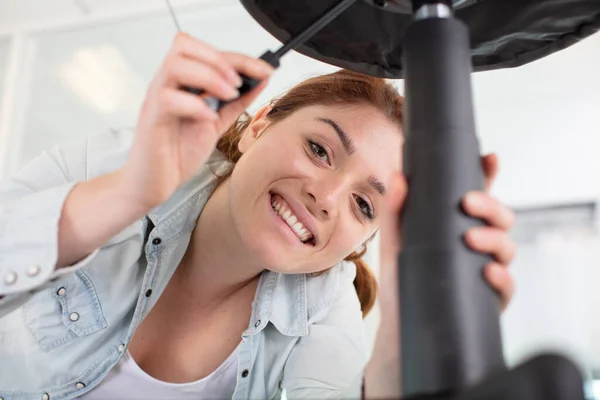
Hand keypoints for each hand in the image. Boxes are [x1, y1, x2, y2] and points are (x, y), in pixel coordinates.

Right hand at [119, 33, 273, 208]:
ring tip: (229, 95)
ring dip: (209, 76)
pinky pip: (168, 99)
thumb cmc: (176, 153)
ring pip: (175, 66)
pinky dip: (194, 105)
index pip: (206, 51)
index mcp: (181, 82)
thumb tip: (261, 81)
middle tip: (239, 82)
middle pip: (185, 46)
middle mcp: (166, 85)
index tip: (265, 70)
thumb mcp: (215, 123)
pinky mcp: (152, 120)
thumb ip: (235, 103)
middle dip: (220, 60)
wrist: (153, 183)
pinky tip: (209, 117)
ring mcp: (156, 100)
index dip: (239, 57)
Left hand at [379, 153, 515, 310]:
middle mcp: (478, 245)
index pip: (479, 197)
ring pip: (507, 247)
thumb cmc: (401, 278)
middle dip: (490, 205)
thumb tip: (397, 176)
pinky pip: (507, 286)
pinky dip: (502, 277)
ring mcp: (488, 270)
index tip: (490, 158)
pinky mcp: (491, 299)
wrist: (399, 324)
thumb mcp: (394, 242)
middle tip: (468, 202)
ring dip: (494, 238)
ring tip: (471, 238)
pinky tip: (489, 272)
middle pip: (499, 217)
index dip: (488, 175)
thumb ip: (395, 211)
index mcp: (458, 226)